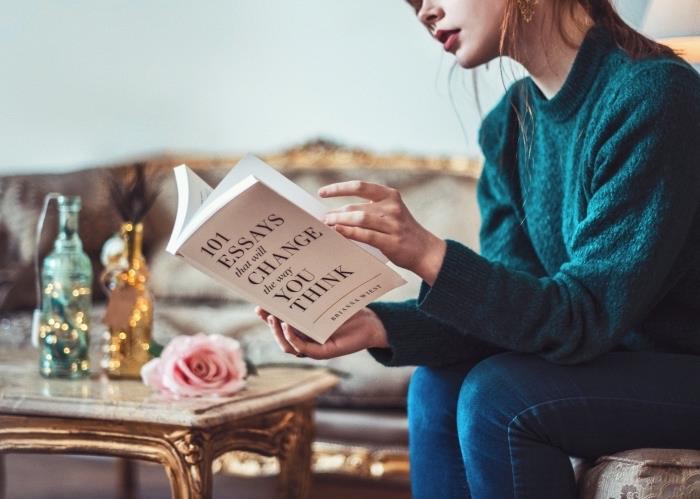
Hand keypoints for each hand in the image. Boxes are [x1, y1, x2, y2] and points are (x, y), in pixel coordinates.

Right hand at [254, 306, 388, 359]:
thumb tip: (292, 276)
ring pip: (287, 346)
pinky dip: (293, 339)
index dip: (266, 316)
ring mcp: (313, 348)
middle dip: (269, 323)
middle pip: (279, 336)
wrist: (371, 322)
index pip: (279, 324)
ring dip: (278, 332)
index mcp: (303, 328)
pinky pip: (302, 349)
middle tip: (263, 310)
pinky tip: (288, 326)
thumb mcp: (324, 300)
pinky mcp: (323, 352)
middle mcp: (305, 339)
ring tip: (274, 318)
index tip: (258, 304)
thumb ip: (309, 295)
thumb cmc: (348, 310)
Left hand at [319, 180, 445, 284]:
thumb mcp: (389, 213)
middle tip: (322, 218)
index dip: (338, 188)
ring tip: (327, 225)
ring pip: (360, 218)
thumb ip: (368, 209)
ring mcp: (393, 224)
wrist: (425, 250)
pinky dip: (349, 233)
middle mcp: (392, 207)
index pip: (360, 186)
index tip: (322, 192)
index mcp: (390, 195)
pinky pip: (365, 235)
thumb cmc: (401, 231)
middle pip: (356, 206)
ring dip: (340, 221)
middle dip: (336, 212)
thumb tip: (335, 213)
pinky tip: (338, 232)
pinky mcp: (391, 241)